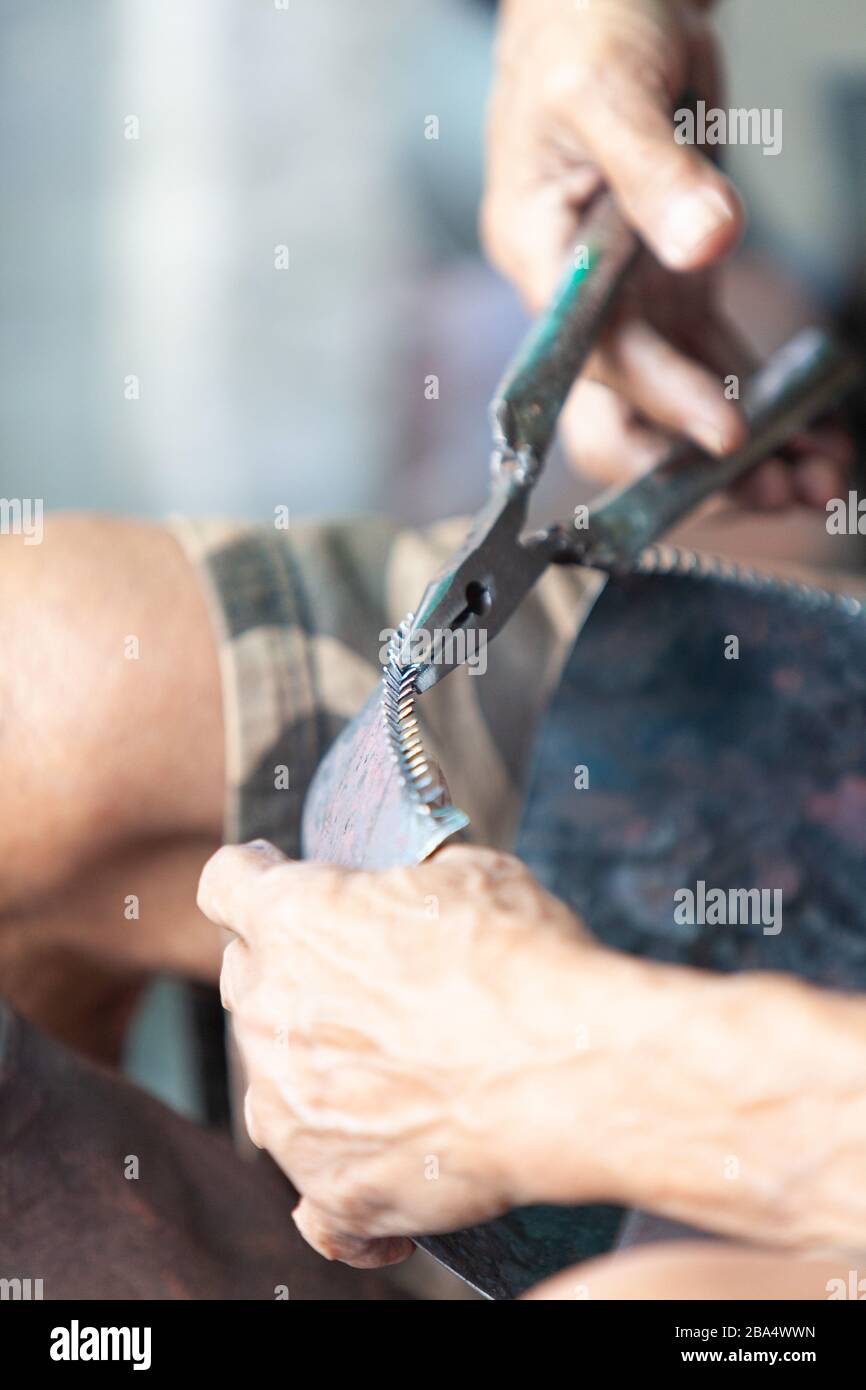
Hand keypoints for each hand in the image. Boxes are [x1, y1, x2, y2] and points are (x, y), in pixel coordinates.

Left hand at [200, 839, 865, 1266]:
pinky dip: (340, 1189)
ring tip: (389, 1075)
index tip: (268, 877)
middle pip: (245, 979)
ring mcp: (290, 1109)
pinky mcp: (329, 1188)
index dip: (251, 876)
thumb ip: (411, 880)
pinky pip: (312, 1197)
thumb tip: (416, 882)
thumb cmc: (521, 962)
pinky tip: (382, 1172)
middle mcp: (269, 1010)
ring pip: (270, 1083)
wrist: (567, 1073)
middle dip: (287, 971)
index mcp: (294, 918)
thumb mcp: (469, 874)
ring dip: (309, 1073)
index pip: (227, 882)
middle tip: (358, 979)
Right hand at [483, 0, 849, 505]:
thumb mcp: (610, 94)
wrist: (599, 3)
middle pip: (626, 410)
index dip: (660, 399)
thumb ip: (652, 174)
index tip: (727, 432)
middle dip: (694, 462)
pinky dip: (758, 396)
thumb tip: (707, 241)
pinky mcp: (670, 288)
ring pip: (676, 399)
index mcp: (541, 257)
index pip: (598, 354)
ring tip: (812, 475)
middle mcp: (579, 298)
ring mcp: (627, 298)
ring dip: (738, 447)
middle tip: (778, 490)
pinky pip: (713, 359)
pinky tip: (807, 435)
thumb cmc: (583, 35)